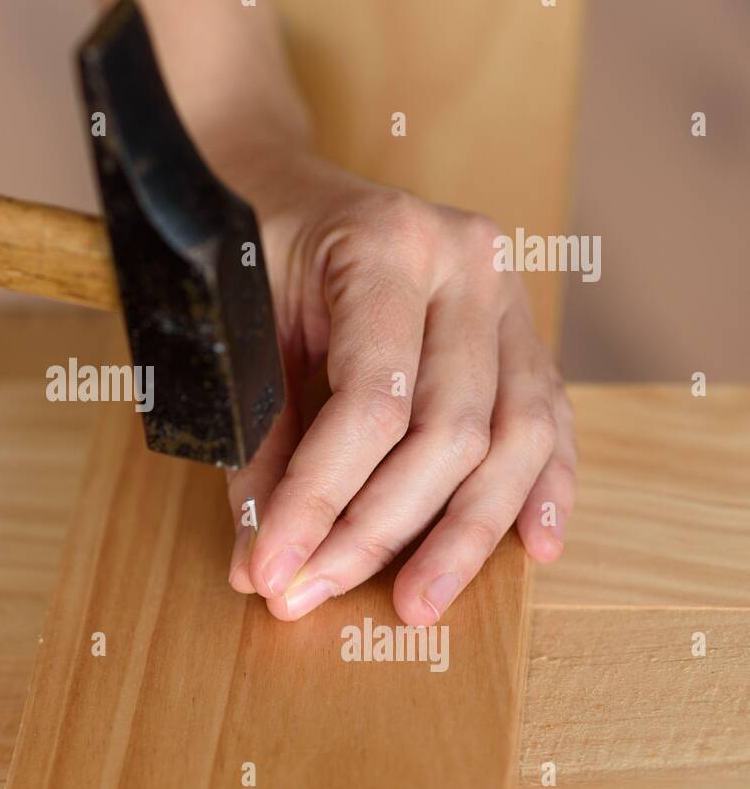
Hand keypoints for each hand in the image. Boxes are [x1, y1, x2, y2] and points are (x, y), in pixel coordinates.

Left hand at [226, 154, 575, 624]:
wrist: (278, 183)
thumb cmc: (251, 251)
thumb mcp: (240, 330)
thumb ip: (255, 444)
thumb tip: (259, 561)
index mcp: (388, 244)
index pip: (372, 400)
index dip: (321, 499)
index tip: (272, 569)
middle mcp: (466, 263)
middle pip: (449, 429)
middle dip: (378, 530)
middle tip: (314, 594)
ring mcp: (507, 292)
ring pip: (513, 436)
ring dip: (463, 534)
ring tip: (419, 605)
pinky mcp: (521, 328)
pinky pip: (548, 417)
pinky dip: (542, 487)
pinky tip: (534, 546)